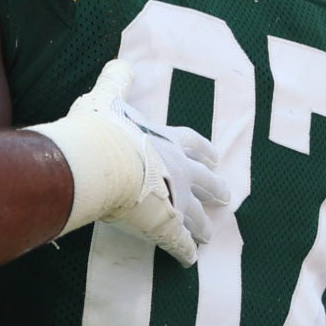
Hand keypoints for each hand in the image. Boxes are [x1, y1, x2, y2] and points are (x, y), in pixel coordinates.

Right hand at [36, 59, 234, 265]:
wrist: (99, 161)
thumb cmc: (101, 130)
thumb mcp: (107, 99)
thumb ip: (116, 82)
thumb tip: (120, 64)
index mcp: (166, 140)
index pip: (192, 142)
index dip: (203, 149)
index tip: (214, 155)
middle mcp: (178, 169)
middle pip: (204, 180)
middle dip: (214, 188)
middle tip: (226, 198)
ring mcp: (175, 198)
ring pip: (195, 215)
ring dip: (202, 225)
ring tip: (209, 236)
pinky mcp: (165, 226)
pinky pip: (179, 242)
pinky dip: (184, 251)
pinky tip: (189, 261)